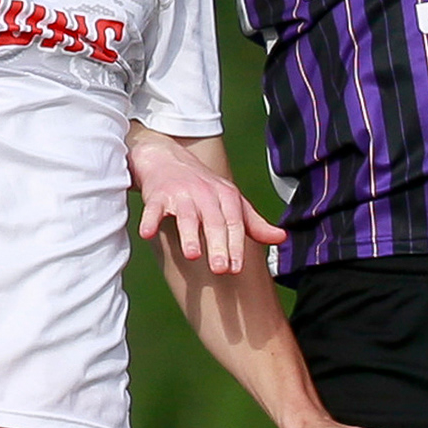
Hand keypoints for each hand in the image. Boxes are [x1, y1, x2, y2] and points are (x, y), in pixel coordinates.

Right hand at [133, 136, 284, 275]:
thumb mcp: (230, 201)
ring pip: (186, 215)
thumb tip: (281, 237)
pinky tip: (147, 234)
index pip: (234, 223)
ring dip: (189, 235)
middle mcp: (205, 193)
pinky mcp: (157, 194)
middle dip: (218, 245)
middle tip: (220, 269)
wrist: (166, 158)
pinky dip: (150, 220)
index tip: (236, 268)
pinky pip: (154, 209)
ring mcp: (181, 193)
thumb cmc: (202, 186)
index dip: (236, 246)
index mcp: (226, 196)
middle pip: (214, 221)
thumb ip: (253, 222)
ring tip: (193, 255)